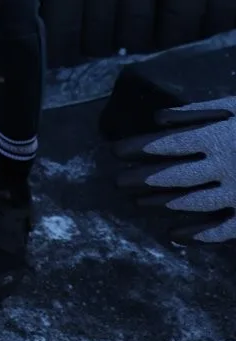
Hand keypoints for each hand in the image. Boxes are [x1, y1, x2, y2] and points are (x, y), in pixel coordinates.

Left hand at [115, 97, 235, 242]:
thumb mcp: (234, 105)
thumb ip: (198, 112)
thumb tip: (159, 120)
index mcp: (220, 135)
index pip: (169, 144)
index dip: (140, 148)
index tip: (116, 151)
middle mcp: (226, 165)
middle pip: (174, 175)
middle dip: (141, 178)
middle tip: (116, 182)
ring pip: (194, 202)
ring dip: (162, 203)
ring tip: (137, 203)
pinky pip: (222, 229)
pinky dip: (197, 234)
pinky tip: (173, 235)